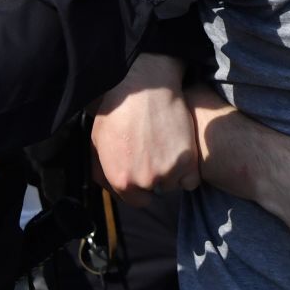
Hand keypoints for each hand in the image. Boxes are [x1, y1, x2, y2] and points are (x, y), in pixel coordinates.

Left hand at [91, 53, 197, 205]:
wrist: (145, 88)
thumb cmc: (118, 110)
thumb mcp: (97, 143)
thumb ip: (103, 170)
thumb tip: (110, 185)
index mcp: (122, 180)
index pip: (136, 201)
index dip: (140, 187)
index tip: (144, 174)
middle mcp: (145, 181)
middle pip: (156, 191)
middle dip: (155, 178)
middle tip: (155, 155)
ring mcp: (168, 172)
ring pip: (174, 184)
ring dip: (172, 173)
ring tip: (168, 149)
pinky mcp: (188, 160)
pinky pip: (191, 180)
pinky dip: (189, 172)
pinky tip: (182, 155)